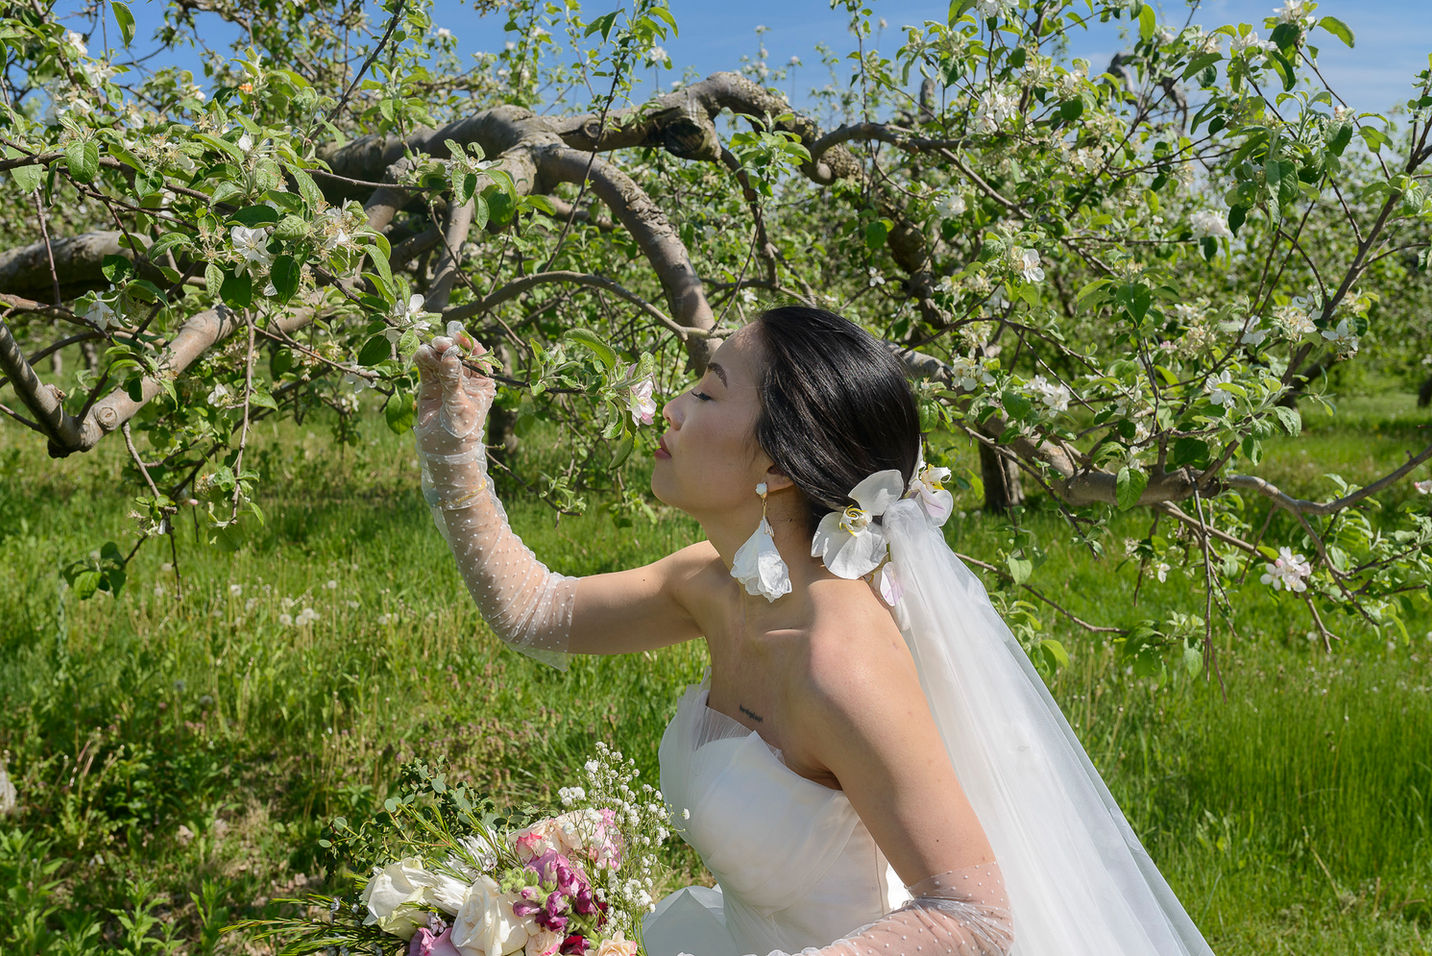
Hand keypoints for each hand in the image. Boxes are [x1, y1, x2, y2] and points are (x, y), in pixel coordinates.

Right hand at [414, 336, 496, 456]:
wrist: (443, 450)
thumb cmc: (460, 430)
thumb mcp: (460, 405)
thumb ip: (453, 380)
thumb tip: (450, 355)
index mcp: (482, 382)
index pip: (478, 357)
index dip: (469, 344)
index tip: (458, 335)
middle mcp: (466, 378)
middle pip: (457, 354)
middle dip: (448, 346)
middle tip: (439, 343)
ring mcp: (447, 380)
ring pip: (440, 358)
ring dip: (434, 351)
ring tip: (427, 351)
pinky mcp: (430, 384)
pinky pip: (427, 366)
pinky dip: (423, 358)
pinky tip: (420, 355)